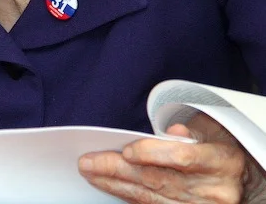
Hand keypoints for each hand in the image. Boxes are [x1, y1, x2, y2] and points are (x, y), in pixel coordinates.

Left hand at [78, 113, 264, 202]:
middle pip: (159, 181)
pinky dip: (129, 198)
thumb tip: (170, 133)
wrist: (240, 178)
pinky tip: (111, 189)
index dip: (153, 153)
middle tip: (88, 162)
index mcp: (221, 160)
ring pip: (151, 199)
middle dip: (119, 171)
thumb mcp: (211, 131)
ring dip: (116, 186)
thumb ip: (189, 132)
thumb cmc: (218, 147)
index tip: (127, 150)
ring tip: (92, 174)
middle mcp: (214, 191)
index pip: (183, 158)